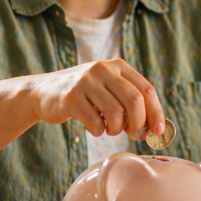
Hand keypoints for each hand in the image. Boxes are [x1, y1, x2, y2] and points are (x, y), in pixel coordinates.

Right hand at [27, 59, 164, 138]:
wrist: (43, 92)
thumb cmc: (84, 96)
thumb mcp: (108, 91)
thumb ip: (129, 104)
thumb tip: (152, 130)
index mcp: (117, 66)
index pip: (146, 89)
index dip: (156, 113)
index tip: (158, 131)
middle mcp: (103, 69)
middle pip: (134, 100)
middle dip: (138, 123)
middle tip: (133, 134)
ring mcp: (85, 81)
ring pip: (115, 112)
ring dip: (116, 129)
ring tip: (110, 129)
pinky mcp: (70, 97)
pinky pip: (95, 122)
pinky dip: (98, 131)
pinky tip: (94, 128)